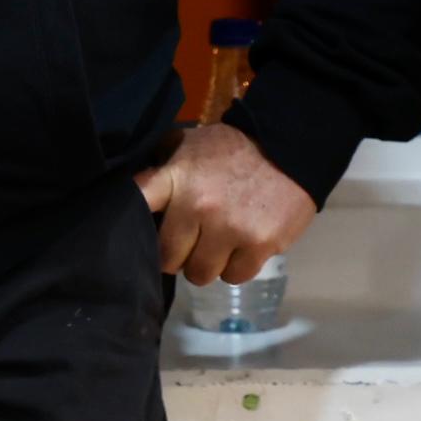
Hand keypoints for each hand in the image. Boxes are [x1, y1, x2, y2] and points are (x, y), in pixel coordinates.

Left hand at [135, 122, 316, 285]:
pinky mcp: (259, 244)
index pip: (139, 202)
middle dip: (176, 255)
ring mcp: (230, 228)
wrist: (289, 148)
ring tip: (216, 246)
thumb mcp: (189, 144)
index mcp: (176, 177)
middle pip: (168, 257)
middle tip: (188, 244)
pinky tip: (240, 249)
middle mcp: (199, 205)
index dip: (132, 223)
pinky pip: (234, 276)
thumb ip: (162, 166)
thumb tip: (132, 188)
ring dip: (207, 264)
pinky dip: (235, 267)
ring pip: (201, 273)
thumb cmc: (232, 149)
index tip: (134, 232)